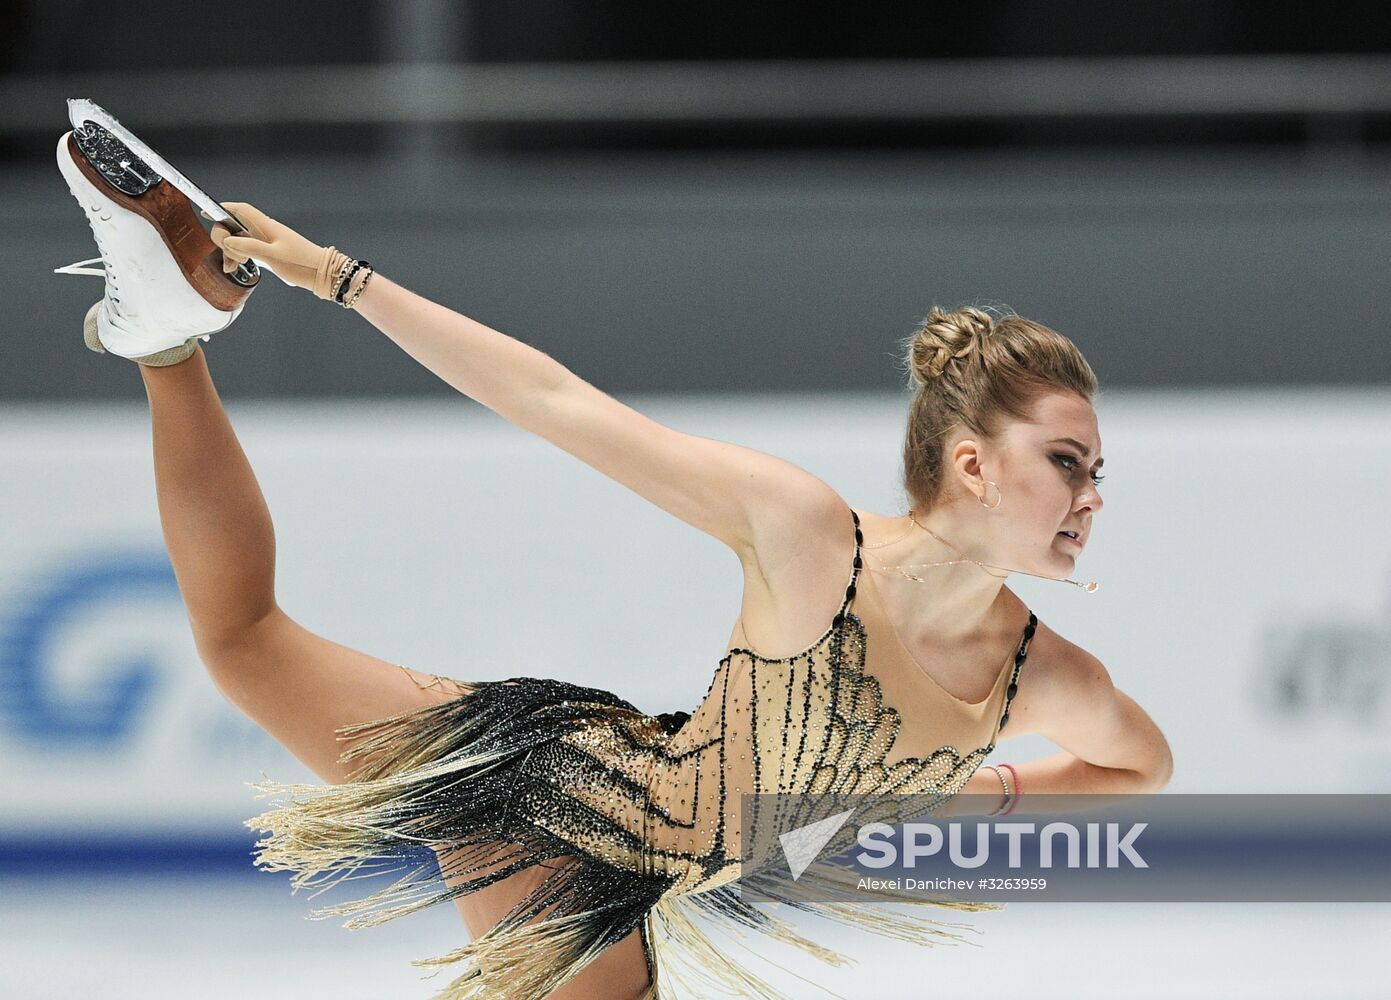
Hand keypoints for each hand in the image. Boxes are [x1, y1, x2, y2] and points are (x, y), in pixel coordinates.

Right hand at [204, 202, 349, 300]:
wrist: (321, 274)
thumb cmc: (302, 262)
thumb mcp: (273, 255)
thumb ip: (249, 247)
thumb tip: (227, 241)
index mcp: (266, 226)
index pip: (241, 210)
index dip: (223, 208)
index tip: (206, 211)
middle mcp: (263, 232)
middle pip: (233, 226)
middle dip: (224, 237)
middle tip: (231, 252)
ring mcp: (264, 243)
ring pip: (237, 241)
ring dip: (230, 251)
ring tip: (236, 264)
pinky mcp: (266, 254)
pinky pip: (244, 252)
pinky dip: (236, 258)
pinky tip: (232, 267)